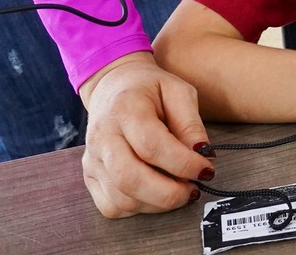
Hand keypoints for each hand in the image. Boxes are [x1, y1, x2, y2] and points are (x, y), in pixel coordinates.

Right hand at [78, 51, 214, 217]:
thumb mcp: (178, 91)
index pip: (152, 146)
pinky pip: (112, 207)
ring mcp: (92, 159)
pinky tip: (155, 194)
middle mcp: (102, 137)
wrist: (113, 87)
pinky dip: (138, 208)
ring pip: (121, 199)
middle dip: (168, 194)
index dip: (183, 164)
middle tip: (193, 190)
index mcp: (125, 109)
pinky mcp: (89, 176)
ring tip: (178, 190)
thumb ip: (191, 123)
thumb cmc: (149, 89)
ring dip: (157, 204)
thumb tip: (202, 155)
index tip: (206, 169)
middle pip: (130, 179)